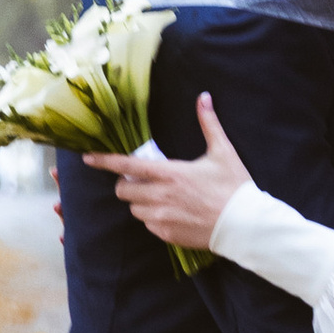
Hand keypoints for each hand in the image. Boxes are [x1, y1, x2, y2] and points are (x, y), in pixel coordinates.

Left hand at [90, 92, 253, 253]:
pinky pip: (148, 226)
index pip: (127, 165)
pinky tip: (171, 214)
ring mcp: (162, 218)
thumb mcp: (223, 152)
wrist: (245, 225)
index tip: (88, 158)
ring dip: (140, 202)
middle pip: (123, 190)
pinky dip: (153, 219)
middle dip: (127, 183)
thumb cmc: (234, 187)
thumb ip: (209, 123)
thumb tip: (203, 97)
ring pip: (134, 210)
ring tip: (160, 197)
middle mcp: (160, 197)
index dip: (104, 161)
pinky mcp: (167, 235)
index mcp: (170, 173)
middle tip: (142, 180)